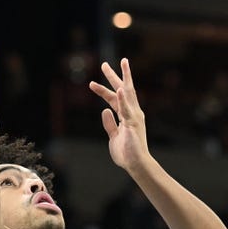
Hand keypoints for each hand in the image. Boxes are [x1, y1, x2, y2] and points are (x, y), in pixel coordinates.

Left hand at [89, 58, 151, 173]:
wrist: (136, 164)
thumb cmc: (127, 152)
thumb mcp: (113, 136)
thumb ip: (109, 123)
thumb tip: (104, 110)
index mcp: (127, 116)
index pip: (114, 99)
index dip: (103, 90)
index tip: (92, 83)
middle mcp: (132, 112)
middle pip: (124, 90)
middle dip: (115, 76)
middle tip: (105, 64)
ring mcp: (134, 117)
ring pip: (128, 93)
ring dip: (124, 78)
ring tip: (122, 63)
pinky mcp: (133, 124)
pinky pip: (127, 109)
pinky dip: (123, 99)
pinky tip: (121, 89)